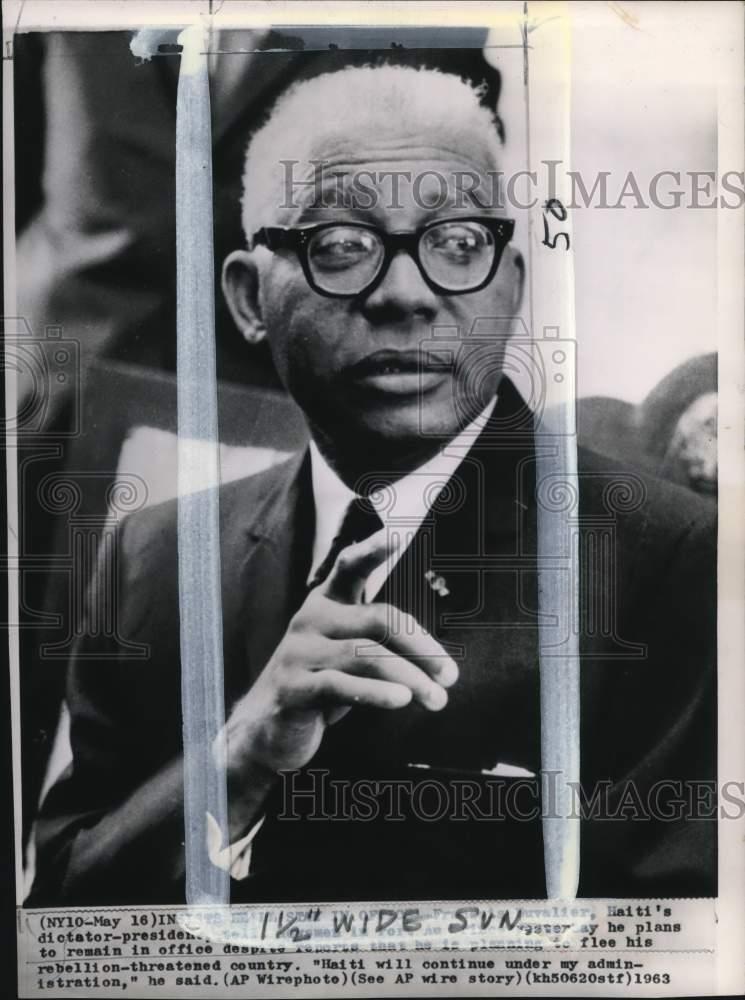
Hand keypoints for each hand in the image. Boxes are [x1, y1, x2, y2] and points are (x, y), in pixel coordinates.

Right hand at [215, 529, 458, 825]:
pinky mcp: (293, 687)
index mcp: (327, 601)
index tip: (395, 536)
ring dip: (410, 678)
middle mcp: (311, 618)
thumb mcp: (349, 655)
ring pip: (366, 656)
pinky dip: (377, 693)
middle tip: (449, 676)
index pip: (350, 567)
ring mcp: (299, 651)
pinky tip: (401, 701)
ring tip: (437, 699)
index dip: (371, 550)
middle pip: (378, 619)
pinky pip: (342, 685)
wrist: (266, 727)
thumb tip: (440, 666)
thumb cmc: (320, 682)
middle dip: (422, 648)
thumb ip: (382, 646)